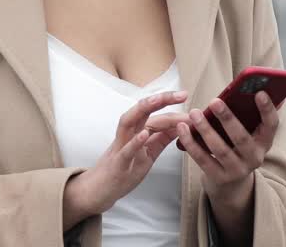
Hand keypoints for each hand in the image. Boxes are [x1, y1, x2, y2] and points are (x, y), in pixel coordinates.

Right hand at [79, 90, 187, 212]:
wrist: (99, 190)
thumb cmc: (123, 171)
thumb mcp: (147, 154)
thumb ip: (161, 140)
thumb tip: (180, 126)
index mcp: (135, 131)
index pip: (154, 113)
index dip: (170, 106)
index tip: (186, 96)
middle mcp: (126, 134)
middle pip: (141, 110)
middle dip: (161, 100)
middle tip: (182, 95)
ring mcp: (120, 147)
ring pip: (129, 122)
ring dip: (143, 110)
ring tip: (159, 100)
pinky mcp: (117, 163)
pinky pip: (125, 150)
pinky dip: (134, 141)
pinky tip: (145, 133)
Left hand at [177, 92, 279, 194]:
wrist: (230, 181)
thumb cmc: (238, 146)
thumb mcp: (249, 132)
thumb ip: (253, 114)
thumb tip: (266, 90)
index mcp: (264, 142)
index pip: (271, 126)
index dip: (267, 110)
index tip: (259, 93)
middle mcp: (254, 158)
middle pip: (242, 138)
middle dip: (228, 119)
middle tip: (214, 101)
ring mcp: (237, 170)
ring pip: (220, 149)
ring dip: (206, 130)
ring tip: (194, 113)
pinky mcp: (219, 177)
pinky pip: (203, 159)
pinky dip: (191, 143)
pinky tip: (182, 129)